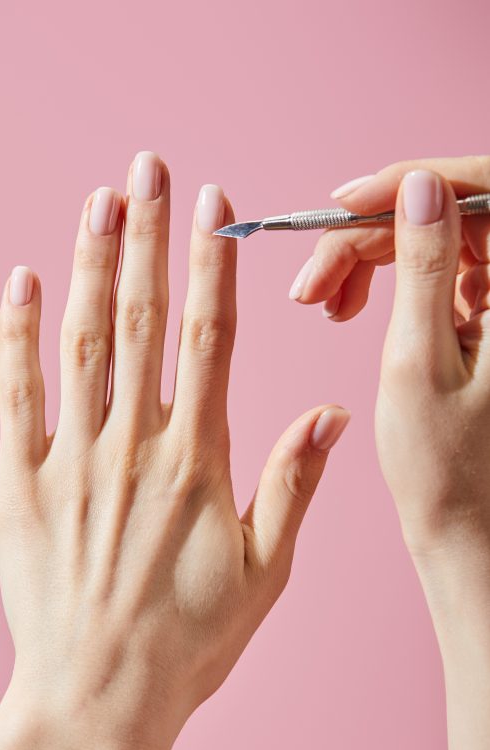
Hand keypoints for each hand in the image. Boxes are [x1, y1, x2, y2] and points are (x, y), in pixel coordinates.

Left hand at [0, 151, 348, 749]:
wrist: (99, 698)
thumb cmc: (188, 643)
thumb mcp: (265, 572)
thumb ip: (295, 484)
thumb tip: (331, 411)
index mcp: (197, 463)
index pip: (210, 340)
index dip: (211, 266)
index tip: (213, 207)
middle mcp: (134, 448)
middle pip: (145, 321)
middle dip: (150, 237)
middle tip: (151, 168)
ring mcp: (72, 464)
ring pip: (84, 344)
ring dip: (93, 266)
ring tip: (101, 200)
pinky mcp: (20, 488)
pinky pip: (16, 397)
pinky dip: (18, 337)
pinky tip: (24, 283)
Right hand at [289, 156, 489, 556]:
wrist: (464, 528)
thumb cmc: (446, 468)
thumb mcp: (420, 361)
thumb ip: (424, 267)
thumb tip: (418, 187)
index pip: (479, 195)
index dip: (408, 186)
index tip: (342, 205)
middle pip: (448, 214)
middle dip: (372, 234)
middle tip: (313, 280)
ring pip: (434, 239)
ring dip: (370, 257)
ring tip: (324, 301)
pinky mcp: (482, 317)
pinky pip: (432, 270)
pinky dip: (385, 281)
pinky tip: (347, 306)